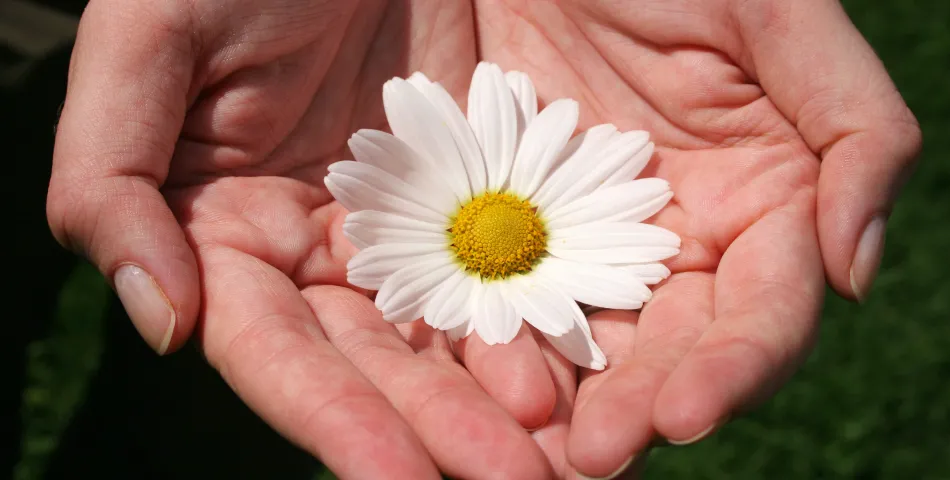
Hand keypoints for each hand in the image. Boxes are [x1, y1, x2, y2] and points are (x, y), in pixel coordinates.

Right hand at [46, 0, 555, 476]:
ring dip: (508, 398)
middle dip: (443, 429)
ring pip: (455, 333)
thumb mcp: (149, 42)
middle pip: (380, 363)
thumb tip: (161, 325)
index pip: (278, 351)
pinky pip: (518, 267)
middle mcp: (321, 251)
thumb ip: (111, 182)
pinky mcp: (480, 192)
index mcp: (232, 234)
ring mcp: (405, 228)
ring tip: (570, 457)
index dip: (331, 418)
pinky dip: (550, 321)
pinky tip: (595, 373)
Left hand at [474, 0, 920, 476]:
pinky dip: (497, 341)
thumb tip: (856, 274)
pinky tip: (475, 380)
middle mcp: (682, 239)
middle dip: (638, 404)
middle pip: (672, 346)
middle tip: (594, 456)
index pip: (763, 312)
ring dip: (565, 398)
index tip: (682, 413)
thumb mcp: (779, 20)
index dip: (733, 367)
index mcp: (762, 203)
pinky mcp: (517, 223)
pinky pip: (507, 293)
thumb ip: (856, 134)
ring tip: (533, 453)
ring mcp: (596, 238)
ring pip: (589, 339)